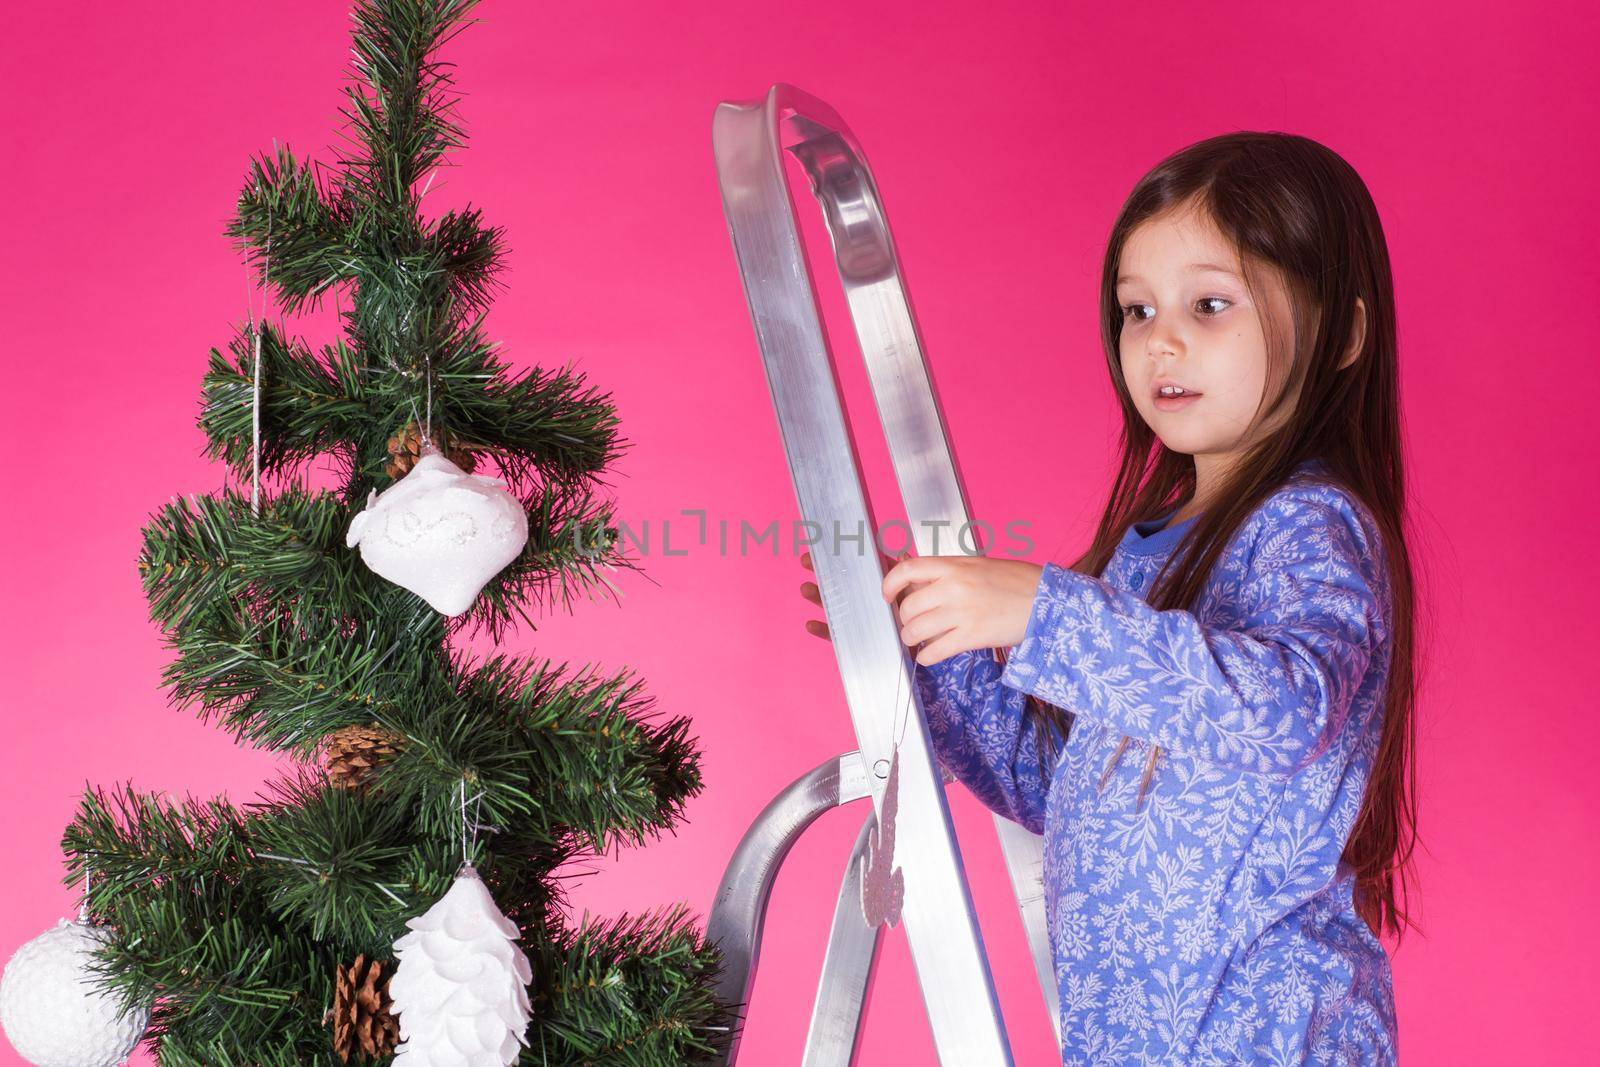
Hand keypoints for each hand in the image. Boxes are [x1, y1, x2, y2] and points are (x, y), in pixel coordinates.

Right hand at [799, 548, 911, 641]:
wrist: (928, 643)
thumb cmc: (922, 614)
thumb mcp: (918, 590)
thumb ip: (909, 575)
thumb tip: (902, 555)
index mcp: (878, 586)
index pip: (856, 568)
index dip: (840, 557)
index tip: (823, 547)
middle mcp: (864, 601)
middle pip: (839, 584)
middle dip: (821, 573)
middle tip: (807, 561)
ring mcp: (858, 619)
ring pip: (833, 607)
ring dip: (818, 597)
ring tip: (806, 589)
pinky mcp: (855, 640)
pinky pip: (836, 635)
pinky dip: (822, 630)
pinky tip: (811, 624)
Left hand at [881, 555, 1043, 665]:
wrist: (1047, 600)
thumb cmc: (1018, 581)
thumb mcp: (979, 565)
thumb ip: (949, 573)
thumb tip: (919, 585)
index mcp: (954, 565)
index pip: (907, 570)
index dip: (890, 584)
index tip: (888, 595)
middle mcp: (953, 587)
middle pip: (908, 607)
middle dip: (906, 619)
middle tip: (913, 623)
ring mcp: (961, 612)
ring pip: (915, 631)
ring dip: (912, 639)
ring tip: (920, 640)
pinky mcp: (971, 636)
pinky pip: (934, 650)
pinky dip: (927, 656)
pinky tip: (930, 655)